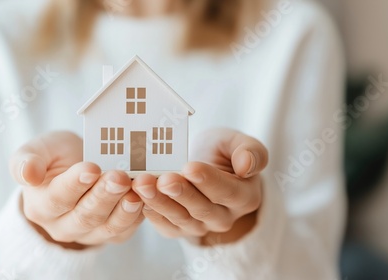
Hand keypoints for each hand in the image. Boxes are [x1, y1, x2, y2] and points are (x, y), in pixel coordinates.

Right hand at [9, 131, 143, 248]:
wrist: (76, 168)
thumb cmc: (56, 158)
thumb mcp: (38, 150)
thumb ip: (27, 160)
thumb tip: (28, 174)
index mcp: (41, 205)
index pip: (58, 198)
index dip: (75, 184)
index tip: (92, 167)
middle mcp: (63, 226)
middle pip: (85, 216)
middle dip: (104, 196)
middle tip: (119, 176)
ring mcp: (89, 234)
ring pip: (107, 227)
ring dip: (123, 209)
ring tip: (135, 191)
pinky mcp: (111, 234)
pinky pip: (124, 230)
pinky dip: (137, 216)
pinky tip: (145, 199)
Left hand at [132, 128, 267, 244]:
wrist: (203, 165)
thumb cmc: (221, 153)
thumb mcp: (237, 143)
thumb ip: (250, 151)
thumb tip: (246, 165)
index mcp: (245, 197)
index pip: (227, 191)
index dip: (209, 181)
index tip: (190, 167)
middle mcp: (223, 217)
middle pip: (202, 208)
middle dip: (180, 193)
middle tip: (163, 179)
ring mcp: (200, 226)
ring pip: (180, 218)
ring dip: (160, 202)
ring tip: (143, 185)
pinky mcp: (178, 229)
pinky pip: (164, 224)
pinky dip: (150, 212)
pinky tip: (137, 198)